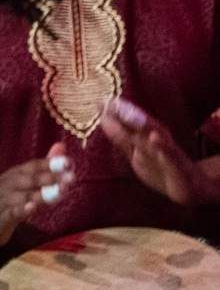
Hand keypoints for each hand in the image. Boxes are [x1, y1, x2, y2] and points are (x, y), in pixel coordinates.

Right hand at [0, 143, 74, 247]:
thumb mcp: (24, 180)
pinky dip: (22, 209)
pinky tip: (32, 207)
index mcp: (16, 173)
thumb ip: (44, 166)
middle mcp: (10, 183)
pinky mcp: (2, 216)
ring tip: (60, 193)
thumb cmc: (7, 197)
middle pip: (31, 179)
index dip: (51, 164)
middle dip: (51, 178)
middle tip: (71, 178)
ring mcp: (5, 199)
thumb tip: (62, 147)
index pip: (34, 166)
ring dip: (42, 194)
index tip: (69, 162)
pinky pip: (12, 212)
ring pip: (24, 195)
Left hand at [101, 97, 215, 206]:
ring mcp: (169, 152)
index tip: (99, 101)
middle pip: (141, 124)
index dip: (115, 112)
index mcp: (146, 136)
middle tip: (110, 101)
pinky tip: (155, 138)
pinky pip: (171, 157)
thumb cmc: (160, 166)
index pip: (129, 122)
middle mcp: (158, 139)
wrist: (191, 188)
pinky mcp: (179, 168)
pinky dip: (163, 147)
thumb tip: (102, 116)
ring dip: (142, 123)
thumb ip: (121, 135)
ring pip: (155, 135)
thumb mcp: (137, 152)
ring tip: (127, 113)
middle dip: (126, 113)